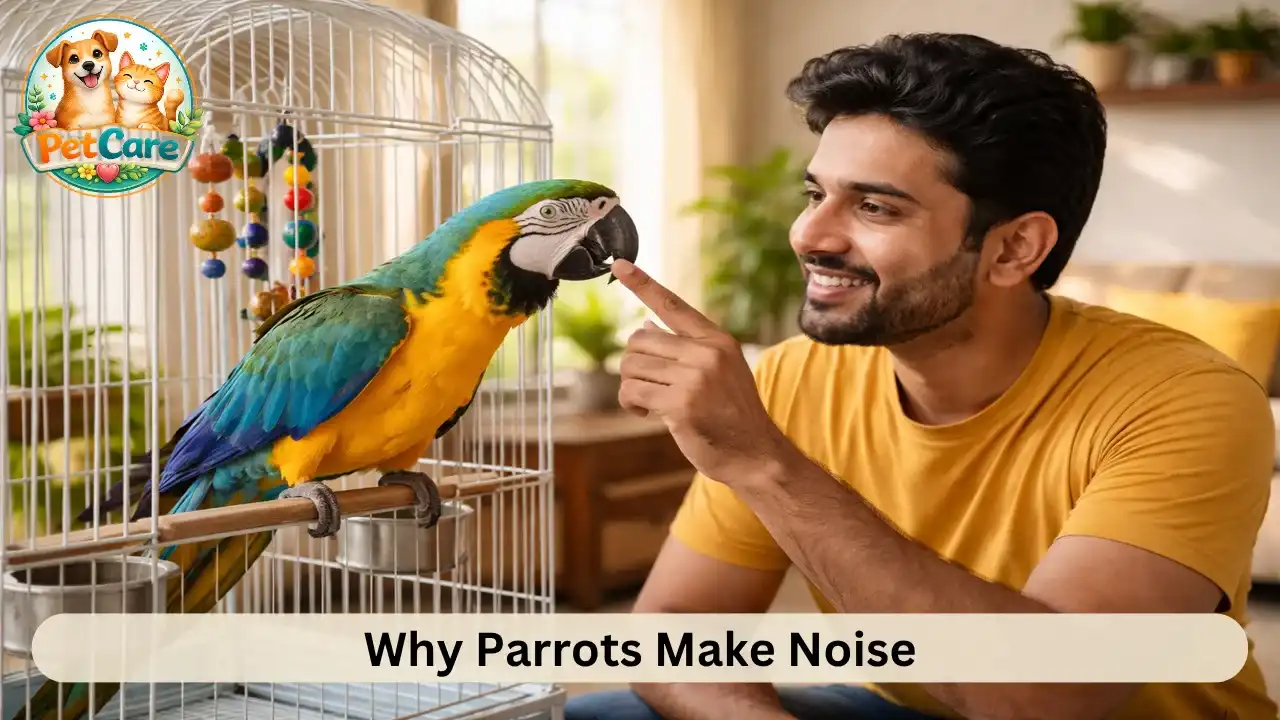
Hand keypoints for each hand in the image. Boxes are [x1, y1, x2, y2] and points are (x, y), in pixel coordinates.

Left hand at [610, 260, 795, 484]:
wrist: (755, 454)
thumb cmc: (731, 414)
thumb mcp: (719, 371)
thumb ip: (686, 349)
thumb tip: (644, 327)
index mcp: (716, 339)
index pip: (672, 304)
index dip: (642, 283)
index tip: (619, 265)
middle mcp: (706, 352)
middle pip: (639, 341)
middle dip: (635, 365)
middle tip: (649, 386)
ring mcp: (694, 377)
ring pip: (631, 366)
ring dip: (631, 386)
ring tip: (650, 401)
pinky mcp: (680, 404)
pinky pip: (632, 391)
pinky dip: (632, 403)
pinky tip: (647, 413)